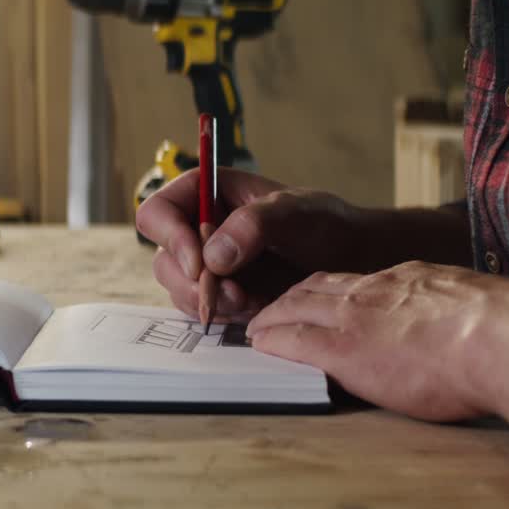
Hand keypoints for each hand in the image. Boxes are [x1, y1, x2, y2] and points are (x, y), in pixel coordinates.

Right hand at [136, 168, 370, 322]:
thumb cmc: (324, 224)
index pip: (158, 212)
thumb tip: (212, 255)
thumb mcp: (295, 213)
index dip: (171, 238)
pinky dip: (226, 315)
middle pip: (165, 259)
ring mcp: (208, 263)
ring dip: (213, 303)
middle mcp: (199, 227)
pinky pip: (203, 310)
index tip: (202, 265)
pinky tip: (258, 308)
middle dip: (195, 283)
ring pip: (181, 290)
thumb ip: (254, 224)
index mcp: (207, 193)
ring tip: (253, 301)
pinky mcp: (220, 292)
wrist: (349, 259)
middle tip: (235, 295)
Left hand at [246, 261, 508, 477]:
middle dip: (289, 299)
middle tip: (269, 311)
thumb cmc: (503, 335)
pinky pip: (290, 339)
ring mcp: (353, 318)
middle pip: (315, 287)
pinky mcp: (340, 349)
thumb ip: (455, 317)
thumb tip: (466, 336)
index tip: (318, 302)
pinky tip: (256, 345)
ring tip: (255, 329)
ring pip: (294, 306)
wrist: (498, 337)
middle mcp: (373, 292)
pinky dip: (268, 339)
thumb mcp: (474, 311)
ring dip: (270, 317)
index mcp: (407, 283)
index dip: (329, 292)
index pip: (355, 283)